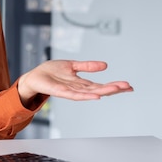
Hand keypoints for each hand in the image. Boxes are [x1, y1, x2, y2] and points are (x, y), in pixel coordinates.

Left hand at [17, 60, 132, 104]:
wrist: (34, 77)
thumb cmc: (50, 72)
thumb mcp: (72, 65)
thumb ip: (87, 66)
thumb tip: (105, 65)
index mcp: (81, 83)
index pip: (101, 85)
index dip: (114, 85)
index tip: (128, 85)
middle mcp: (78, 88)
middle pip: (99, 89)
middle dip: (114, 88)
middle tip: (128, 87)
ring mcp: (70, 91)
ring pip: (90, 92)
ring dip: (104, 91)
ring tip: (116, 89)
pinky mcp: (60, 91)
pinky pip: (75, 94)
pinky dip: (86, 95)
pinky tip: (96, 96)